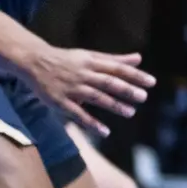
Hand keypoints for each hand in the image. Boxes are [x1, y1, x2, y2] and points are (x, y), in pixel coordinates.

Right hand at [23, 46, 154, 136]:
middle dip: (126, 90)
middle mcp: (83, 74)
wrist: (34, 62)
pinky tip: (105, 132)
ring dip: (114, 105)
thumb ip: (115, 60)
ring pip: (95, 97)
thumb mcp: (91, 56)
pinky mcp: (60, 101)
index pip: (117, 68)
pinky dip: (91, 123)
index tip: (152, 82)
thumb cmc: (68, 60)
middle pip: (108, 82)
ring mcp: (71, 88)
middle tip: (143, 97)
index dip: (135, 75)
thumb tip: (139, 59)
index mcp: (92, 62)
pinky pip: (77, 114)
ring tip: (131, 112)